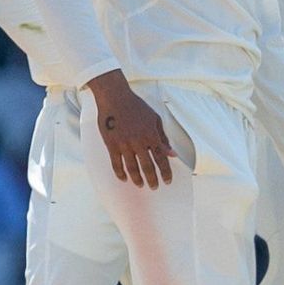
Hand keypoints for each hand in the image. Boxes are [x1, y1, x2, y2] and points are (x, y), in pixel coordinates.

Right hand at [87, 70, 174, 186]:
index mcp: (151, 135)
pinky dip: (120, 173)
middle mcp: (138, 142)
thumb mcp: (155, 118)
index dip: (165, 171)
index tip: (168, 181)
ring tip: (140, 185)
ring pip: (132, 167)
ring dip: (137, 179)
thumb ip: (163, 137)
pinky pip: (116, 163)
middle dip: (152, 179)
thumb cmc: (137, 106)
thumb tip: (172, 153)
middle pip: (147, 166)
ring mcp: (124, 144)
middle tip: (154, 187)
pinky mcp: (111, 144)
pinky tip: (124, 179)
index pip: (161, 158)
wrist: (115, 97)